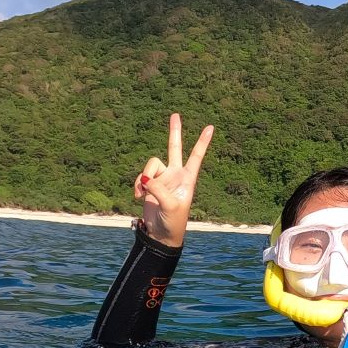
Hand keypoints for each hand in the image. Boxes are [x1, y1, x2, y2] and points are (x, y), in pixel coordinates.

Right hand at [133, 113, 213, 247]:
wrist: (161, 233)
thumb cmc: (173, 221)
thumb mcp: (170, 206)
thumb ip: (159, 190)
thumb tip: (146, 179)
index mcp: (188, 179)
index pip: (196, 157)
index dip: (202, 142)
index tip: (210, 127)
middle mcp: (176, 175)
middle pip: (175, 148)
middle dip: (174, 132)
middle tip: (175, 115)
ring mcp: (162, 179)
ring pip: (150, 166)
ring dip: (144, 177)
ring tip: (142, 193)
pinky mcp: (149, 185)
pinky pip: (141, 177)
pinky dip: (137, 185)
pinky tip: (138, 197)